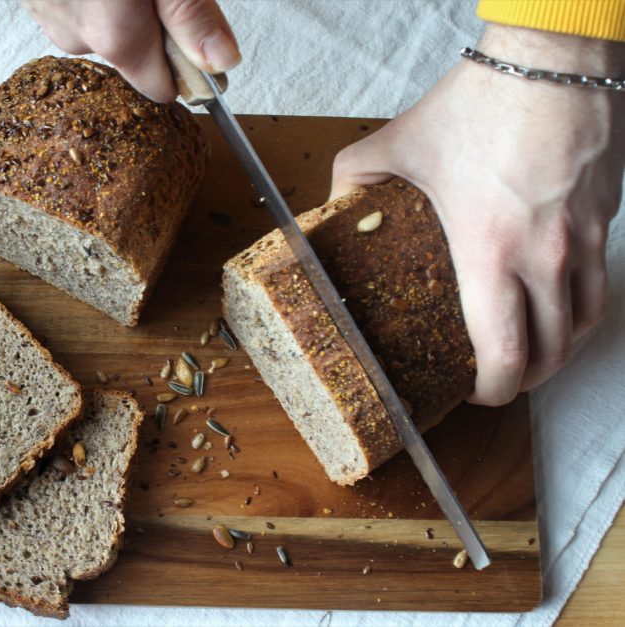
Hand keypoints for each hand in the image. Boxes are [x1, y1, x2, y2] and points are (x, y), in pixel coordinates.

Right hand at [20, 0, 239, 101]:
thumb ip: (191, 15)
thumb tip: (219, 61)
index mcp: (114, 36)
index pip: (161, 88)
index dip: (185, 65)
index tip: (196, 32)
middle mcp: (74, 37)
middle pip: (132, 53)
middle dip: (150, 20)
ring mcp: (46, 14)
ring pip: (100, 26)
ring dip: (117, 2)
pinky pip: (71, 5)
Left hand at [330, 24, 624, 405]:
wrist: (552, 58)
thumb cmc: (479, 101)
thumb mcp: (397, 143)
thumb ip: (354, 179)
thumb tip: (332, 203)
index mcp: (490, 250)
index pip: (506, 353)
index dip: (493, 389)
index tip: (475, 390)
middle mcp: (547, 255)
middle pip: (553, 353)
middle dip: (525, 379)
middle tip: (498, 377)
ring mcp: (585, 238)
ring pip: (586, 322)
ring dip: (558, 348)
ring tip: (530, 347)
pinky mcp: (606, 216)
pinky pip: (599, 279)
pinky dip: (578, 303)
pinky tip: (554, 295)